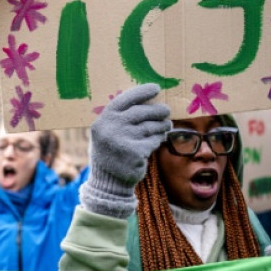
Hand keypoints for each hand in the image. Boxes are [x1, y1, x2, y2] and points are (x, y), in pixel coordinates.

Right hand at [80, 84, 170, 217]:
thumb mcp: (107, 132)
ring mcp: (123, 140)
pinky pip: (153, 141)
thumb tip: (147, 101)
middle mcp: (111, 128)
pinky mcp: (136, 153)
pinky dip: (158, 140)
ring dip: (161, 125)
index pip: (125, 99)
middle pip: (141, 112)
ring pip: (150, 127)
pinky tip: (158, 140)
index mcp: (104, 120)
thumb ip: (121, 118)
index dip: (142, 92)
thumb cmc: (111, 152)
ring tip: (166, 125)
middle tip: (166, 110)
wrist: (109, 182)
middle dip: (157, 110)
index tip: (156, 88)